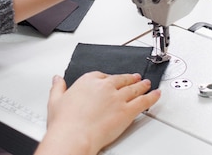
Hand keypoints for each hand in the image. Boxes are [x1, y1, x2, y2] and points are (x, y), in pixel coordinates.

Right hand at [35, 71, 160, 154]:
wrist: (74, 135)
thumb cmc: (65, 122)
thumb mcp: (55, 100)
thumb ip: (58, 87)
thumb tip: (57, 79)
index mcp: (88, 81)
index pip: (102, 75)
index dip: (108, 78)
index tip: (110, 79)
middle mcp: (104, 86)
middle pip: (120, 80)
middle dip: (129, 79)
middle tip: (135, 78)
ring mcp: (117, 98)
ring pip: (133, 89)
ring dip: (142, 85)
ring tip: (147, 84)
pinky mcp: (126, 111)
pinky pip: (143, 101)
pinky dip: (151, 97)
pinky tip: (156, 94)